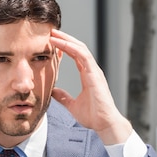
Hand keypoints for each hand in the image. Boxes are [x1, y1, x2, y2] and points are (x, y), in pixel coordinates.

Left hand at [50, 30, 131, 144]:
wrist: (105, 124)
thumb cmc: (93, 116)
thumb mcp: (72, 105)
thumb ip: (63, 97)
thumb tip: (53, 91)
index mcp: (87, 75)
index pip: (75, 55)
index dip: (64, 47)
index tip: (52, 41)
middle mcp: (92, 70)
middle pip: (78, 48)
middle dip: (65, 39)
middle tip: (51, 32)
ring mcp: (94, 71)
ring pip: (80, 48)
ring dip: (66, 40)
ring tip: (54, 34)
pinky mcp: (95, 74)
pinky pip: (83, 56)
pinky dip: (71, 48)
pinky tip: (61, 44)